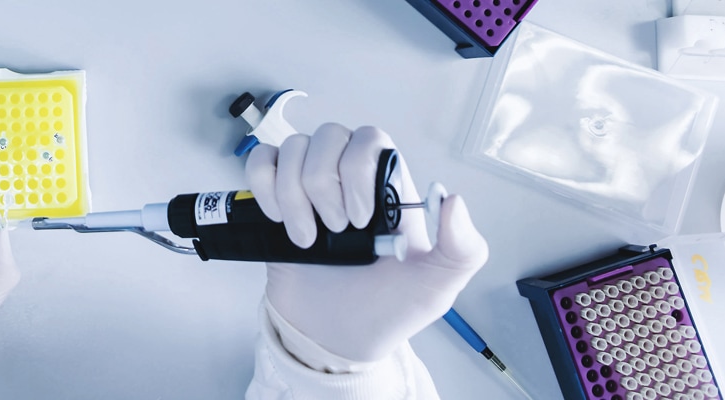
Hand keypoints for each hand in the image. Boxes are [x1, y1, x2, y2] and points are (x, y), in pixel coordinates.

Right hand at [246, 123, 487, 362]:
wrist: (332, 340)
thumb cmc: (384, 310)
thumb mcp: (437, 285)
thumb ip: (463, 246)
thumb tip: (453, 199)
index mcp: (386, 187)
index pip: (370, 140)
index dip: (357, 171)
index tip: (360, 219)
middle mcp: (345, 178)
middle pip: (327, 136)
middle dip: (323, 185)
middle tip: (335, 231)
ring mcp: (307, 188)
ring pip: (292, 148)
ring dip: (292, 195)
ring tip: (307, 239)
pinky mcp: (273, 201)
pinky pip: (261, 163)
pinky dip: (264, 185)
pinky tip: (278, 218)